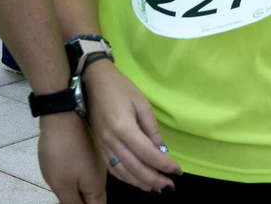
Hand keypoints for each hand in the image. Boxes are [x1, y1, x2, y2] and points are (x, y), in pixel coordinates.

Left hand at [39, 111, 104, 202]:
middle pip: (95, 199)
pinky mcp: (86, 152)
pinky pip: (84, 173)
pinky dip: (76, 180)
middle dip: (83, 203)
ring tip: (64, 192)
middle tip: (65, 198)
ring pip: (89, 186)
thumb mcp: (62, 185)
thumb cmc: (62, 153)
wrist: (62, 115)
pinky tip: (64, 176)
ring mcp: (94, 162)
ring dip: (79, 193)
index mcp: (97, 188)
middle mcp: (101, 176)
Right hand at [82, 59, 179, 192]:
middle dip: (154, 179)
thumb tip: (162, 152)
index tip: (177, 170)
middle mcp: (112, 140)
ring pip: (123, 172)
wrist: (93, 82)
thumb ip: (152, 129)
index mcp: (124, 127)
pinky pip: (113, 168)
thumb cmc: (120, 88)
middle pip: (135, 167)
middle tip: (169, 185)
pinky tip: (137, 181)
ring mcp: (103, 145)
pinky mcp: (99, 146)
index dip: (163, 165)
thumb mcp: (142, 103)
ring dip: (141, 183)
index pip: (147, 153)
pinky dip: (126, 178)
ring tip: (156, 188)